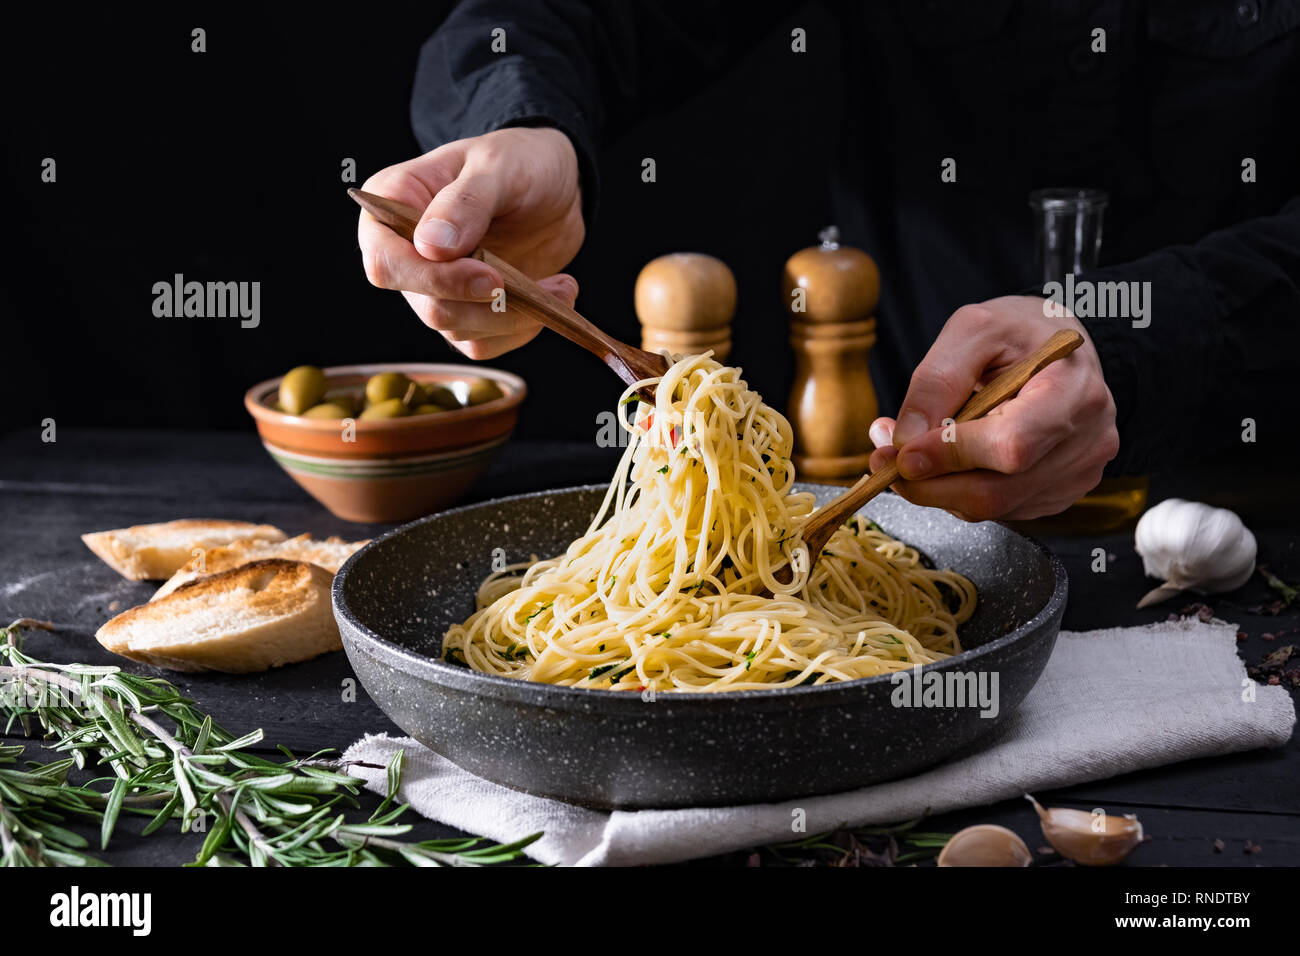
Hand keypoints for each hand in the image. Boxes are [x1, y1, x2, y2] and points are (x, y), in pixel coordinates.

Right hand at [357, 127, 585, 357]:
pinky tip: (553, 299)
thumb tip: (430, 247)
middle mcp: (406, 252)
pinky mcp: (468, 311)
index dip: (430, 279)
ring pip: (457, 328)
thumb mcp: (498, 164)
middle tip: (535, 289)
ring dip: (514, 317)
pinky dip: (521, 330)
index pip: (385, 262)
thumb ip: (465, 201)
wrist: (555, 185)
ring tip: (563, 286)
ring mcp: (436, 287)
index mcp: (392, 205)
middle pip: (425, 306)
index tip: (488, 277)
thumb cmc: (518, 161)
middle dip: (484, 305)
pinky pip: (483, 343)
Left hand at [867, 296, 1118, 520]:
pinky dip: (961, 492)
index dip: (950, 456)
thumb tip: (906, 442)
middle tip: (883, 458)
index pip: (1011, 445)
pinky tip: (950, 460)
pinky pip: (999, 509)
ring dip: (937, 488)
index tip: (900, 452)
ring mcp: (1079, 472)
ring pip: (991, 506)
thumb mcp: (972, 329)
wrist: (1060, 347)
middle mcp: (1088, 440)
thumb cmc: (1019, 331)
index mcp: (1074, 390)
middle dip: (928, 483)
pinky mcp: (1062, 492)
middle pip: (996, 491)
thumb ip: (936, 381)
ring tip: (910, 450)